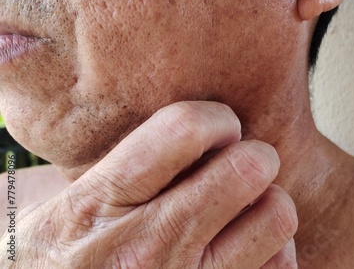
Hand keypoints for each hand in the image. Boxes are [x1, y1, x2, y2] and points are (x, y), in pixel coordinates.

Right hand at [1, 102, 297, 267]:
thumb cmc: (53, 257)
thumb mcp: (56, 200)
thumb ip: (115, 162)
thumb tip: (185, 128)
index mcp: (100, 203)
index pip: (185, 130)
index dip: (215, 119)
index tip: (217, 129)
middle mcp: (146, 248)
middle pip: (248, 169)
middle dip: (252, 155)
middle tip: (238, 163)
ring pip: (276, 215)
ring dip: (266, 202)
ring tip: (242, 206)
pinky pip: (281, 264)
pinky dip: (272, 248)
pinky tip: (246, 244)